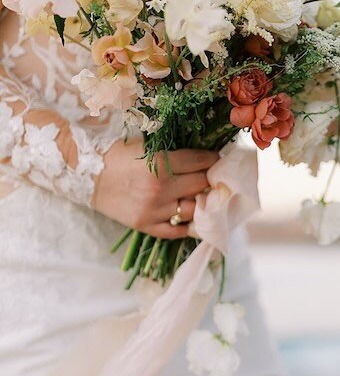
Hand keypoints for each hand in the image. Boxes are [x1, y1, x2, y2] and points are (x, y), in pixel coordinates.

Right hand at [93, 137, 218, 238]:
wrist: (86, 175)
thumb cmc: (118, 155)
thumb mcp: (147, 145)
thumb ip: (175, 152)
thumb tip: (205, 156)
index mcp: (161, 164)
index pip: (202, 162)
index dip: (213, 159)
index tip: (217, 159)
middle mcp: (160, 189)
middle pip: (202, 185)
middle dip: (209, 178)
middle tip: (212, 176)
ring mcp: (154, 210)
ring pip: (194, 209)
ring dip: (200, 201)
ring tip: (201, 194)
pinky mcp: (146, 226)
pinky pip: (177, 230)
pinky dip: (188, 224)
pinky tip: (193, 215)